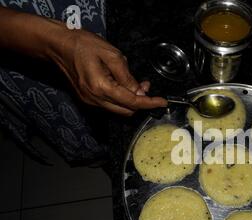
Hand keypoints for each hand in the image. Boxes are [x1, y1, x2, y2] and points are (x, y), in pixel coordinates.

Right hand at [49, 28, 166, 115]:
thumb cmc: (83, 45)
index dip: (150, 103)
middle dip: (141, 102)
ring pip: (119, 110)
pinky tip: (123, 85)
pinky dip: (121, 99)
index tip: (163, 102)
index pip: (132, 102)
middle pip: (127, 111)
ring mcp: (90, 101)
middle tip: (147, 86)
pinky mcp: (87, 99)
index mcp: (101, 87)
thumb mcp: (111, 55)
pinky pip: (110, 105)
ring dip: (131, 101)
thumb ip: (127, 76)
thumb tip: (140, 93)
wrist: (58, 46)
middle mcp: (95, 99)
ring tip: (136, 83)